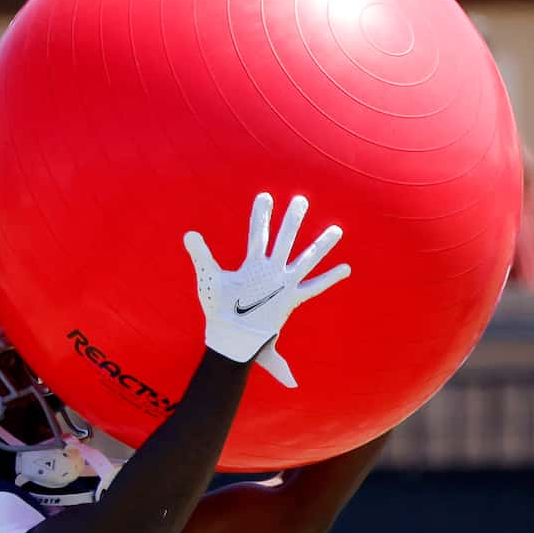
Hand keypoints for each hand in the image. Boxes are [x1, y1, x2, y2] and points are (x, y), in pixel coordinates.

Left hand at [182, 191, 349, 382]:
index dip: (260, 215)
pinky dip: (330, 278)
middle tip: (301, 200)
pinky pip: (314, 287)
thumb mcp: (209, 279)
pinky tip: (345, 268)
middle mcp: (271, 270)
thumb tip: (188, 233)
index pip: (258, 234)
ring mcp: (283, 284)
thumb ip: (201, 255)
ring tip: (336, 230)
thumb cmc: (218, 309)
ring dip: (321, 245)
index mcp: (252, 264)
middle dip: (292, 220)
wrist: (228, 336)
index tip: (265, 196)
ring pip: (306, 260)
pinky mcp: (290, 300)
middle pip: (285, 239)